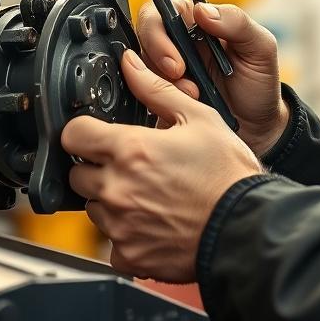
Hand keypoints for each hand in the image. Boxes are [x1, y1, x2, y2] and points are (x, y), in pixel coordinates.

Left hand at [62, 48, 262, 282]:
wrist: (246, 226)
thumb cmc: (227, 174)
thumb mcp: (199, 119)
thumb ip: (157, 90)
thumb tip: (132, 64)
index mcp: (131, 149)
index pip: (73, 135)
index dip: (84, 131)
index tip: (97, 134)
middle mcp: (118, 188)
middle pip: (78, 174)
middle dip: (98, 167)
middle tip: (132, 165)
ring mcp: (120, 226)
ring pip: (94, 208)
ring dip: (112, 200)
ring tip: (148, 194)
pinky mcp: (129, 256)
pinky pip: (112, 243)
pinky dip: (126, 234)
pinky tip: (153, 223)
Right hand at [136, 0, 288, 155]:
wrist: (258, 127)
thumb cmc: (258, 81)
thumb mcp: (260, 47)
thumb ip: (236, 22)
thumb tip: (202, 9)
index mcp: (195, 22)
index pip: (159, 10)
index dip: (158, 31)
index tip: (177, 59)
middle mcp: (175, 43)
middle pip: (141, 37)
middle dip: (156, 58)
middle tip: (180, 75)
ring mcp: (163, 72)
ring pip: (138, 68)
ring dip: (161, 83)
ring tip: (194, 95)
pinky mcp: (158, 98)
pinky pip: (141, 95)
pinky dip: (157, 102)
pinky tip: (182, 107)